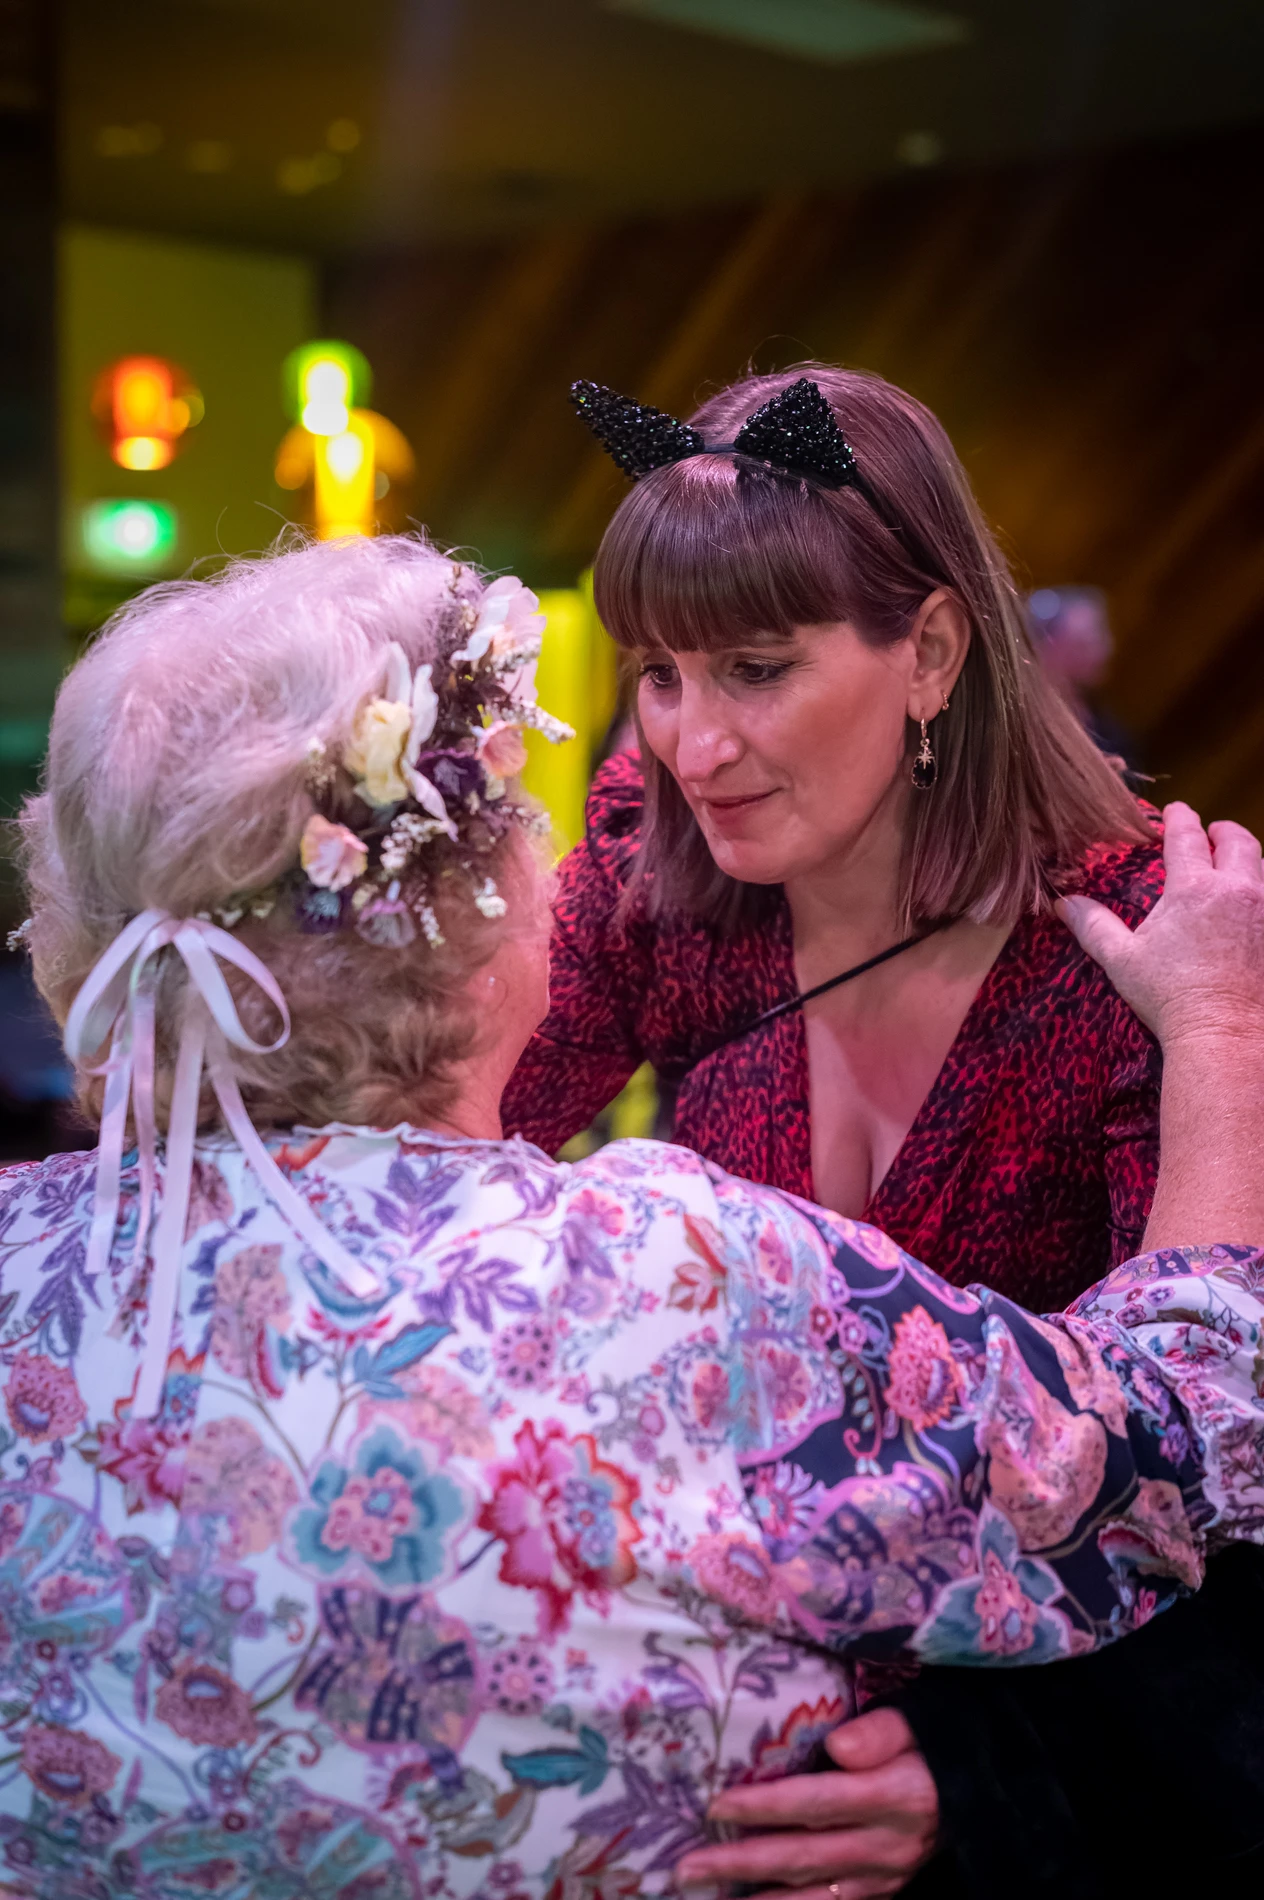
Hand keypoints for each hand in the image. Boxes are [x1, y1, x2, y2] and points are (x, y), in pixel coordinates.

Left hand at [675, 1708, 937, 1899]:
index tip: (715, 1805)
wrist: (985, 1789)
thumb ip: (881, 1730)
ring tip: (701, 1893)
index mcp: (894, 1796)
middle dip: (740, 1863)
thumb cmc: (937, 1741)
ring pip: (812, 1896)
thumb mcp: (918, 1720)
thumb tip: (837, 1744)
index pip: (817, 1803)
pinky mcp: (882, 1892)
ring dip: (755, 1899)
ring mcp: (885, 1877)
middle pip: (803, 1857)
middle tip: (686, 1865)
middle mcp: (886, 1846)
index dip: (765, 1806)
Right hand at [1058, 802, 1263, 1048]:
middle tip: (1214, 832)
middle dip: (1225, 831)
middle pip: (1239, 842)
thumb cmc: (1172, 996)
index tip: (1176, 810)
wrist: (1226, 1032)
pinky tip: (1251, 907)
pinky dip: (1260, 892)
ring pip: (1262, 868)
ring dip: (1247, 860)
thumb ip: (1094, 926)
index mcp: (1194, 888)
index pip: (1188, 836)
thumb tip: (1063, 903)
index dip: (1180, 817)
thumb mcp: (1123, 960)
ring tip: (1234, 866)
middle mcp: (1238, 890)